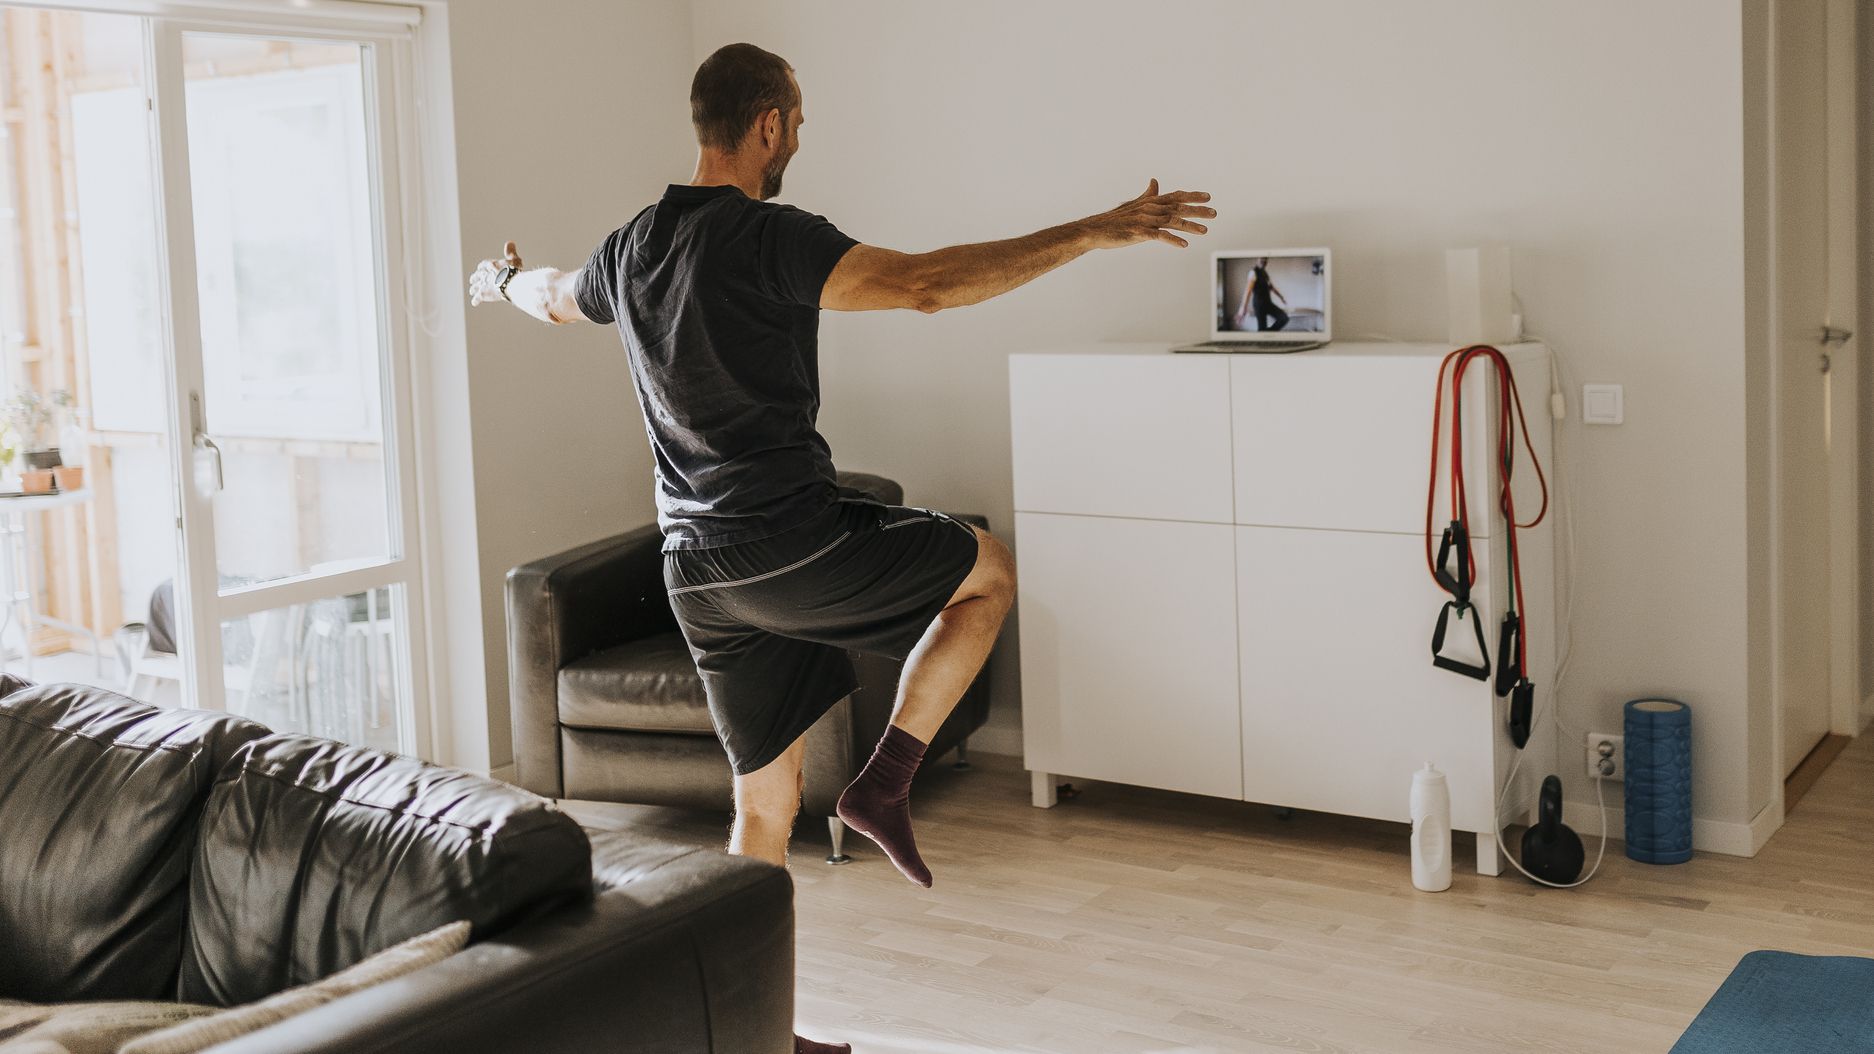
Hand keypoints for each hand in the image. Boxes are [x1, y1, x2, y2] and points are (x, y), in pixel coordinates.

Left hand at [468, 241, 523, 305]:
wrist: (510, 282)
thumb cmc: (513, 271)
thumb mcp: (514, 259)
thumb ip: (510, 252)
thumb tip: (510, 243)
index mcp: (489, 265)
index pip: (482, 265)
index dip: (482, 268)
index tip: (480, 268)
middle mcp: (483, 275)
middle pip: (476, 276)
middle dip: (475, 278)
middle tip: (473, 280)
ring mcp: (482, 285)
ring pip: (474, 288)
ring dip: (473, 289)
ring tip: (472, 292)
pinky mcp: (482, 294)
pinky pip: (476, 299)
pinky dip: (475, 301)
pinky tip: (474, 302)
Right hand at [1078, 179, 1213, 249]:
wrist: (1095, 230)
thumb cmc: (1114, 220)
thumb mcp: (1134, 204)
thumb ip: (1148, 194)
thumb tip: (1155, 181)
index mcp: (1150, 202)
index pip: (1175, 197)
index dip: (1192, 196)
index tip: (1208, 197)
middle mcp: (1149, 209)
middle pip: (1178, 208)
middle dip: (1197, 210)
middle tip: (1214, 213)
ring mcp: (1144, 220)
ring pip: (1172, 221)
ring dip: (1189, 226)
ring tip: (1205, 231)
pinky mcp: (1138, 233)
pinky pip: (1159, 236)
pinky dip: (1172, 240)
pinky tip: (1183, 245)